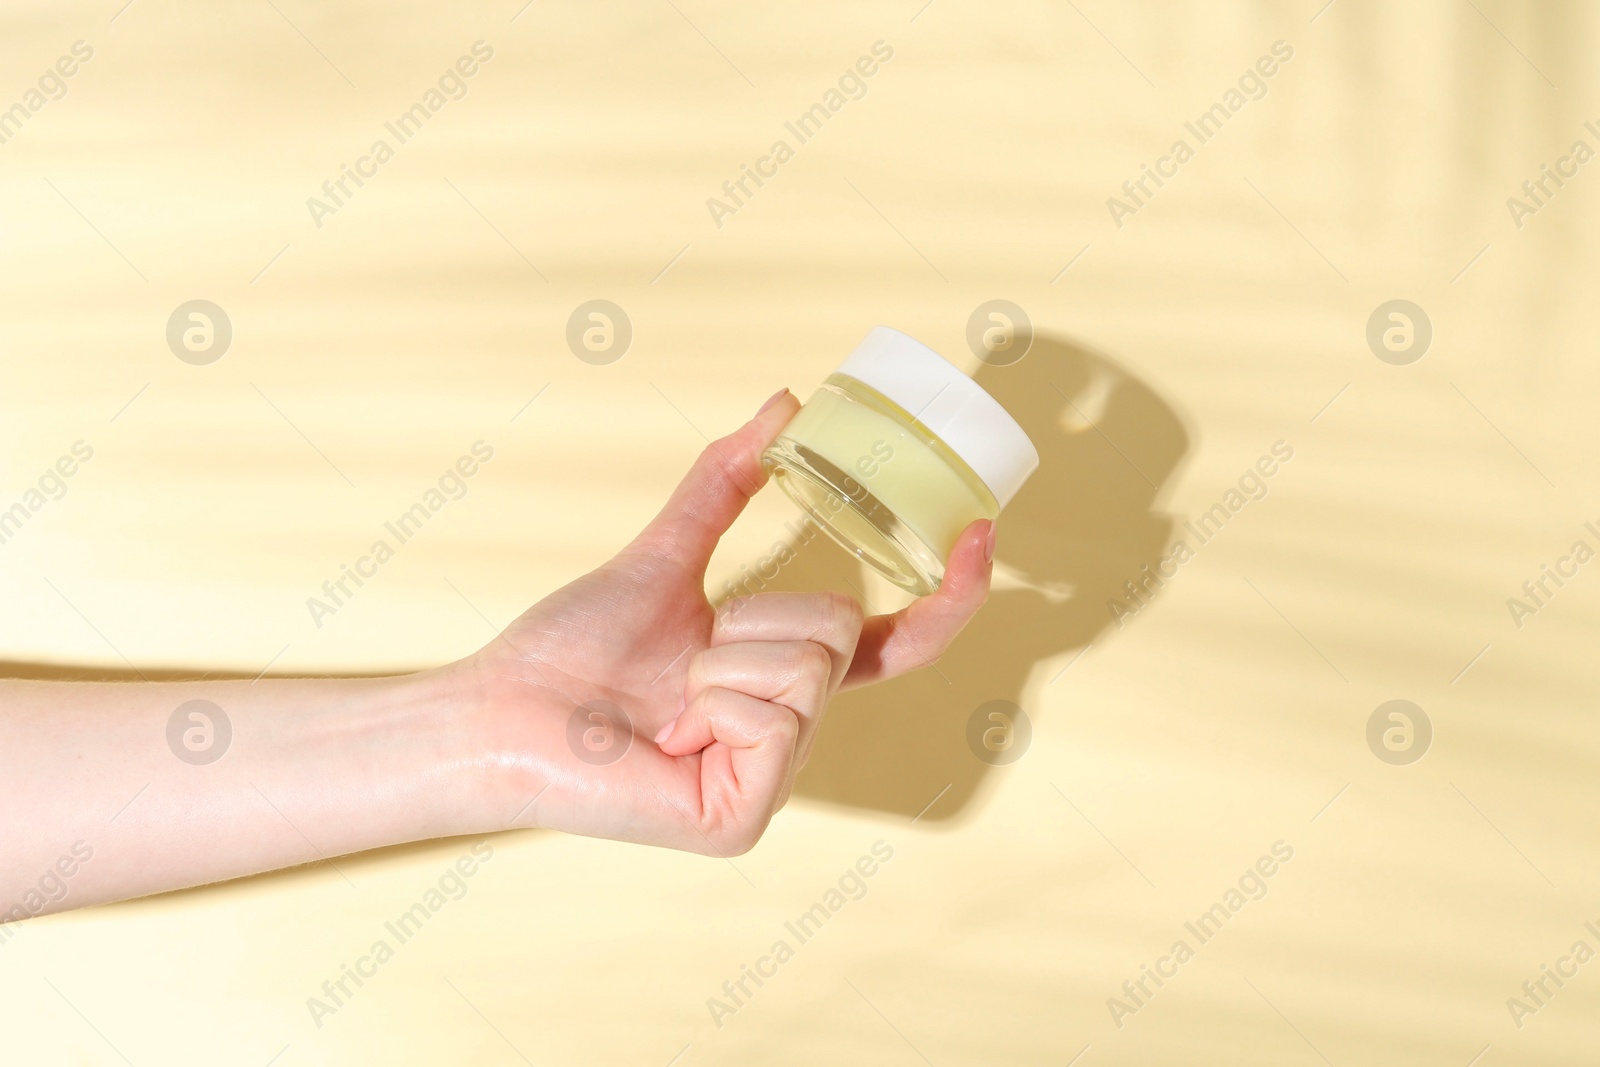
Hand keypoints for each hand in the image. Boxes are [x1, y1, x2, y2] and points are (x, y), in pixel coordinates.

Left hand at [462, 389, 995, 855]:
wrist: (501, 710)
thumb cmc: (571, 646)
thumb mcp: (664, 552)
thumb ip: (726, 483)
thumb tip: (786, 403)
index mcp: (782, 679)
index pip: (891, 641)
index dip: (944, 595)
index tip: (981, 534)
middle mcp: (790, 733)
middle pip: (834, 629)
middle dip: (749, 619)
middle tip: (684, 655)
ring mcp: (771, 781)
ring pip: (805, 667)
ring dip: (719, 660)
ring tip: (667, 696)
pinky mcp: (743, 818)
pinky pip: (774, 716)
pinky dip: (711, 702)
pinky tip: (668, 733)